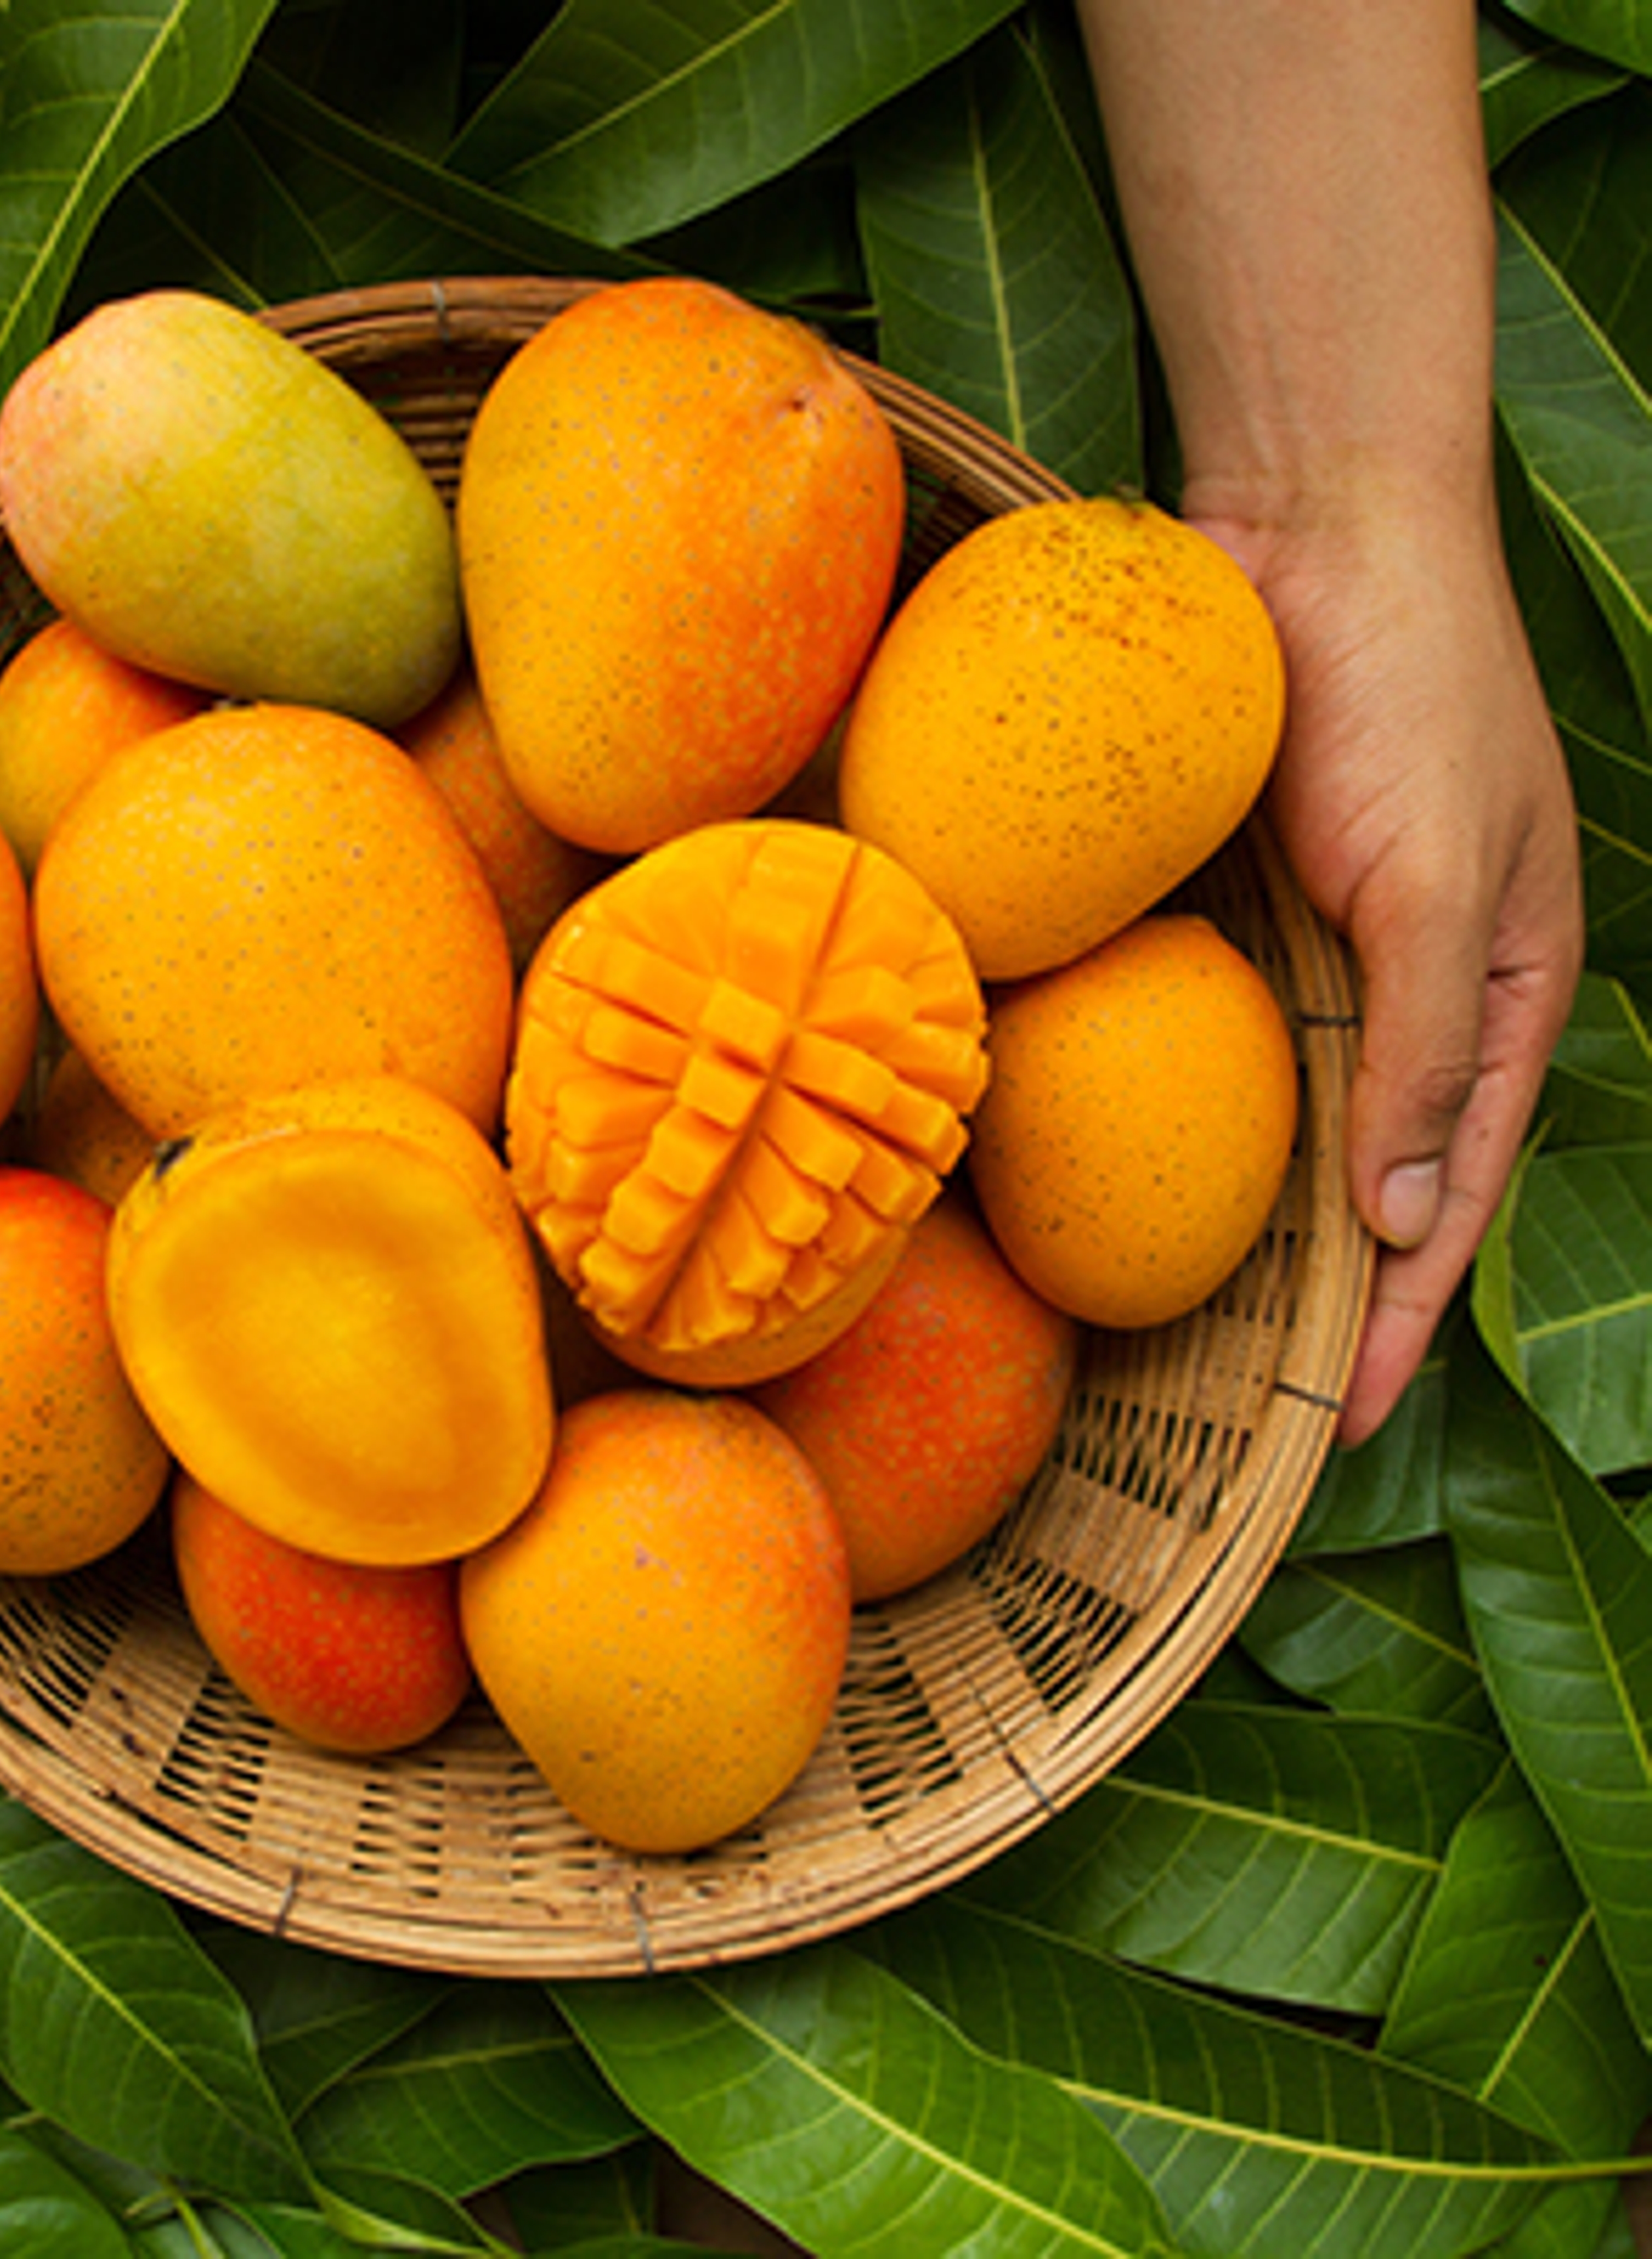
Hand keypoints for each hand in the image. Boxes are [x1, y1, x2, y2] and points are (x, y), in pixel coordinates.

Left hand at [1199, 497, 1583, 1442]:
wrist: (1310, 539)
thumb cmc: (1409, 692)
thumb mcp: (1449, 882)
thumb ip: (1430, 1054)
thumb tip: (1397, 1227)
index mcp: (1506, 1000)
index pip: (1447, 1201)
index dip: (1394, 1317)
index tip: (1332, 1425)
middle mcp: (1412, 998)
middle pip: (1364, 1189)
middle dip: (1317, 1303)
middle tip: (1237, 1420)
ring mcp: (1320, 961)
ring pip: (1284, 1134)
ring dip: (1247, 1232)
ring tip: (1175, 1339)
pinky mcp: (1238, 918)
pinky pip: (1214, 1047)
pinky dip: (1186, 1123)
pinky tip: (1128, 1185)